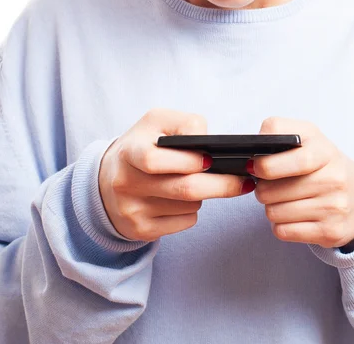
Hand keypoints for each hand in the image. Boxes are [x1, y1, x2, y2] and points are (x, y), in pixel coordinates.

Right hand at [99, 109, 255, 241]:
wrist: (108, 178)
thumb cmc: (142, 144)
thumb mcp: (156, 122)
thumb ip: (185, 124)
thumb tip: (210, 143)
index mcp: (128, 151)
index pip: (154, 160)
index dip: (187, 161)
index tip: (211, 159)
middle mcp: (126, 183)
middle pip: (184, 189)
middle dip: (221, 185)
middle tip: (245, 181)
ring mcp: (132, 210)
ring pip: (189, 206)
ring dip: (206, 194)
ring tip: (204, 181)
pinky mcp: (140, 230)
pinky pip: (184, 222)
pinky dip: (194, 209)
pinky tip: (187, 198)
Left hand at [250, 117, 353, 249]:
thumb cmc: (321, 163)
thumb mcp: (306, 137)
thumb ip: (277, 130)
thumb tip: (253, 148)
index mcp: (324, 150)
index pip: (297, 160)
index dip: (268, 166)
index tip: (255, 167)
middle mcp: (334, 178)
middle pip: (272, 191)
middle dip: (263, 189)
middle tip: (271, 185)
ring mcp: (334, 207)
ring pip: (274, 212)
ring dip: (272, 207)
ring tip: (284, 199)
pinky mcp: (330, 232)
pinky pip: (283, 231)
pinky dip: (281, 225)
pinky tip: (293, 215)